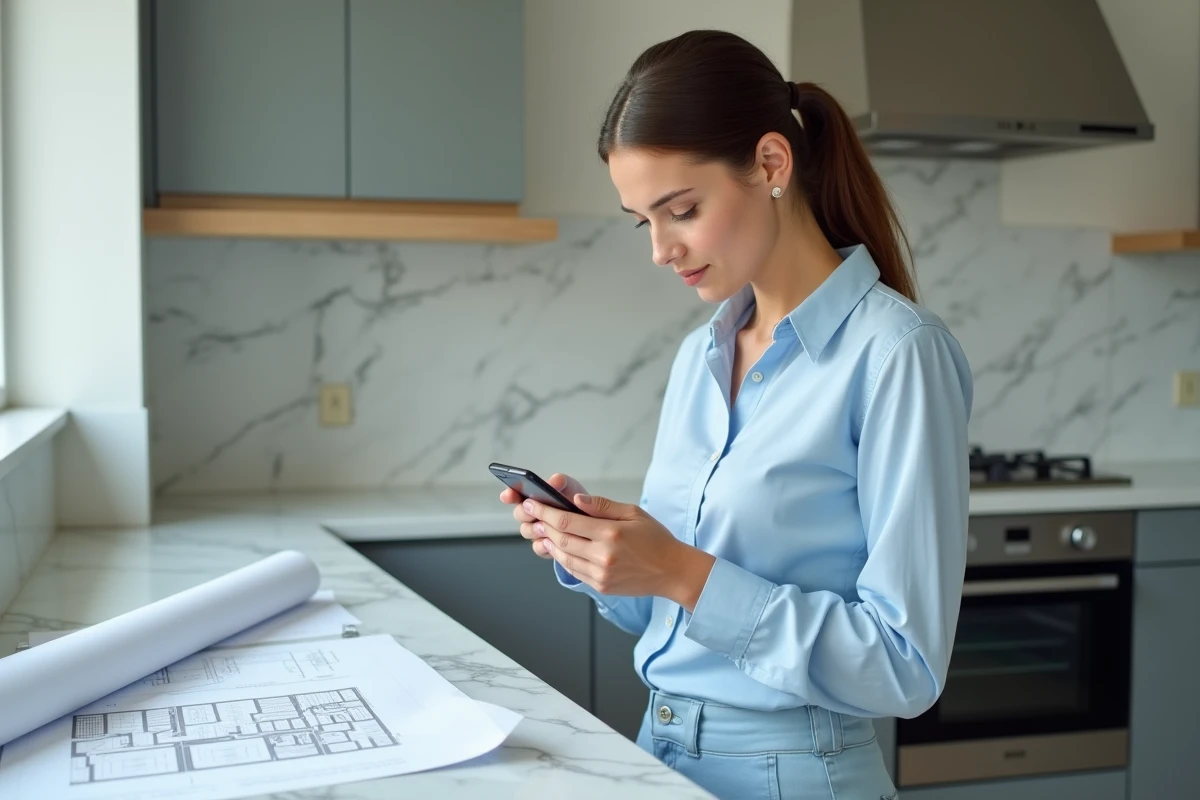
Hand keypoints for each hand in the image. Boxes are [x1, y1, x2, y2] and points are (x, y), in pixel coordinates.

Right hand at [499, 472, 587, 559]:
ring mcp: (537, 530)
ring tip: (544, 526)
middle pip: (518, 513)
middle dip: (524, 512)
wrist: (590, 522)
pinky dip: (543, 544)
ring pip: (526, 531)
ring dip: (533, 528)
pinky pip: (538, 547)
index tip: (508, 495)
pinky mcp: (545, 546)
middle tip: (531, 510)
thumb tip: (554, 481)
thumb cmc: (575, 502)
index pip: (515, 494)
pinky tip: (550, 541)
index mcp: (534, 497)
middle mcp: (532, 514)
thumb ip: (561, 482)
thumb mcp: (570, 487)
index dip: (509, 494)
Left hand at [522, 494, 715, 610]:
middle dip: (543, 526)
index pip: (567, 521)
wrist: (672, 571)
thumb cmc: (656, 539)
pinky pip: (574, 570)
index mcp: (611, 533)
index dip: (545, 512)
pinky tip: (560, 548)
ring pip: (563, 557)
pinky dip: (563, 558)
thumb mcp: (633, 513)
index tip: (532, 504)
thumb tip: (575, 500)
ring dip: (550, 543)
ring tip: (543, 531)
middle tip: (533, 516)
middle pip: (561, 539)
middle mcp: (603, 555)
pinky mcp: (601, 586)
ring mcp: (600, 574)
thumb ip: (602, 506)